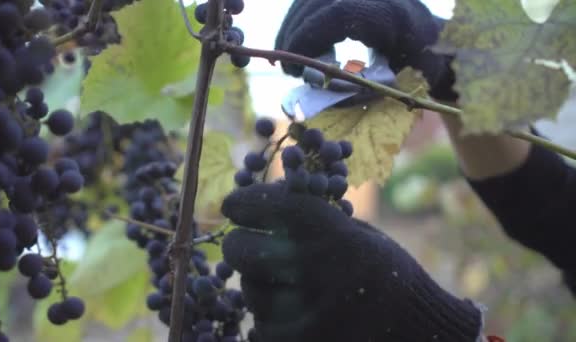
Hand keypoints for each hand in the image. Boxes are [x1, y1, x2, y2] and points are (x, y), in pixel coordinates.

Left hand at [221, 182, 481, 341]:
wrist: (417, 330)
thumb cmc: (384, 273)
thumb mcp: (357, 233)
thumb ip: (311, 221)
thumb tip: (258, 206)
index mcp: (336, 235)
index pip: (270, 207)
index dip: (244, 203)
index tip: (232, 205)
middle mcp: (318, 272)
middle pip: (243, 251)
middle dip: (238, 245)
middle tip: (242, 244)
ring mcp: (309, 314)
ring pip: (250, 292)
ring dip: (257, 284)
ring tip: (283, 284)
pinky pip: (261, 329)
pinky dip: (267, 319)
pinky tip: (288, 312)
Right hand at [276, 0, 455, 100]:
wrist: (439, 39)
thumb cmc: (423, 65)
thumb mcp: (402, 83)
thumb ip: (367, 88)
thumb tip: (327, 91)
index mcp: (389, 12)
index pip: (339, 13)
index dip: (308, 38)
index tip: (294, 69)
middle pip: (318, 3)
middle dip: (296, 36)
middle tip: (287, 70)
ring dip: (295, 28)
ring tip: (290, 59)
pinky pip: (317, 1)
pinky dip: (303, 21)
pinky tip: (299, 43)